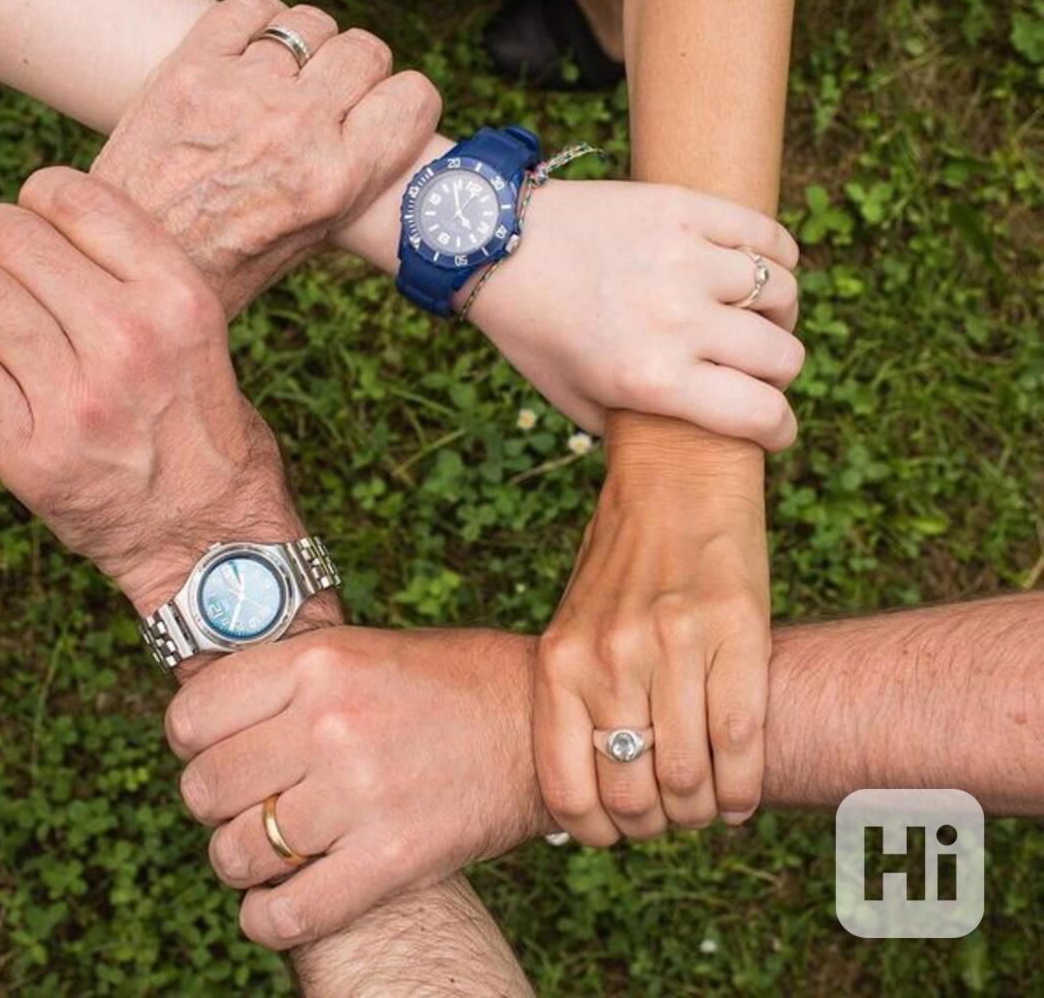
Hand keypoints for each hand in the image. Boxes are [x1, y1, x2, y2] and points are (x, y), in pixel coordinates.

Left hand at [0, 169, 301, 612]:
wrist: (210, 539)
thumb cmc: (205, 431)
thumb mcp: (202, 336)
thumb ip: (140, 281)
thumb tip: (53, 227)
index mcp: (178, 299)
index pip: (73, 198)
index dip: (36, 196)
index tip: (29, 217)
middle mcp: (129, 339)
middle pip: (12, 237)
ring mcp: (76, 399)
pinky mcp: (29, 453)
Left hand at [91, 0, 440, 316]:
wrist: (126, 263)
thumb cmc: (220, 264)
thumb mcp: (308, 241)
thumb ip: (348, 178)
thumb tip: (371, 129)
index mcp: (334, 181)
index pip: (411, 98)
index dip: (403, 102)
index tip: (384, 110)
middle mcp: (295, 130)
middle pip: (364, 51)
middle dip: (356, 71)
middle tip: (329, 97)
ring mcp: (242, 92)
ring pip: (310, 23)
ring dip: (305, 47)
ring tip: (284, 80)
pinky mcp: (191, 65)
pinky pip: (250, 8)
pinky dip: (257, 23)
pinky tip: (249, 55)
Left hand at [164, 627, 547, 948]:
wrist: (538, 728)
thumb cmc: (443, 685)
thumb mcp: (358, 651)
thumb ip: (282, 681)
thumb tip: (198, 722)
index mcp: (318, 662)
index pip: (190, 717)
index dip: (192, 742)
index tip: (216, 750)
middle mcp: (332, 723)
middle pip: (205, 788)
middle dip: (217, 803)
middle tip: (252, 800)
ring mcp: (362, 793)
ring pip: (236, 853)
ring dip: (242, 860)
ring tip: (274, 847)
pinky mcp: (393, 858)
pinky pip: (287, 914)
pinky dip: (267, 920)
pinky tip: (278, 903)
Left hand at [466, 179, 803, 448]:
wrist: (497, 243)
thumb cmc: (533, 329)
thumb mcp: (574, 399)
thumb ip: (635, 426)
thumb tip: (692, 439)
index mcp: (650, 378)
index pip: (759, 413)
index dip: (779, 430)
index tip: (776, 430)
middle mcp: (677, 321)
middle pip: (782, 356)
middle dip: (778, 374)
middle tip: (757, 371)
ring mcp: (686, 259)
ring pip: (782, 291)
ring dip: (777, 313)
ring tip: (754, 317)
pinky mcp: (685, 209)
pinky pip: (766, 235)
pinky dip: (777, 257)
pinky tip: (761, 270)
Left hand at [534, 423, 769, 844]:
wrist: (676, 471)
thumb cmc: (624, 560)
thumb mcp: (576, 624)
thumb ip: (580, 696)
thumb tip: (596, 791)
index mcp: (560, 661)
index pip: (565, 788)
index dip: (595, 832)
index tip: (615, 834)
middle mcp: (609, 658)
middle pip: (633, 795)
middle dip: (656, 826)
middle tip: (670, 819)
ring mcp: (672, 645)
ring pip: (690, 779)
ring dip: (702, 813)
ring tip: (708, 807)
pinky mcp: (735, 631)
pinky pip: (742, 741)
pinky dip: (745, 787)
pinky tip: (742, 796)